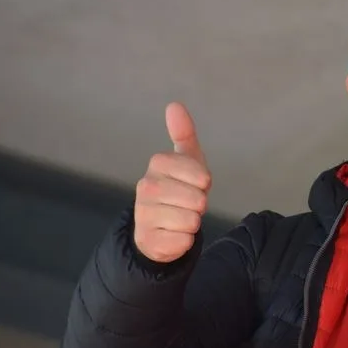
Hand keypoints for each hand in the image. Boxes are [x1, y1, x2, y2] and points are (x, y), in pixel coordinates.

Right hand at [133, 102, 211, 262]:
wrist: (158, 226)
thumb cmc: (179, 188)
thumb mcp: (187, 160)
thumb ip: (183, 133)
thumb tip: (174, 105)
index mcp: (158, 164)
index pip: (202, 176)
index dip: (204, 183)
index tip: (194, 184)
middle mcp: (146, 187)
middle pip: (198, 200)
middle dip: (199, 205)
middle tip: (186, 204)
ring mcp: (144, 214)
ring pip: (191, 221)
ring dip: (192, 223)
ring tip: (179, 218)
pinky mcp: (148, 240)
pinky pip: (183, 242)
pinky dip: (185, 241)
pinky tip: (172, 234)